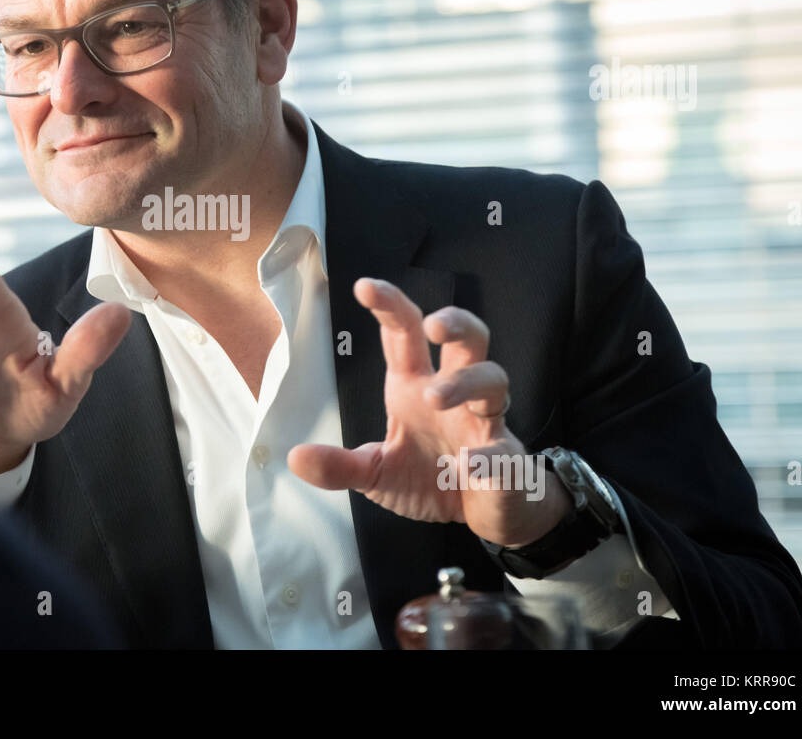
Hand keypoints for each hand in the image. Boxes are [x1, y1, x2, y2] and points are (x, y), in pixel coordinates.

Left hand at [288, 278, 569, 547]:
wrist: (481, 516)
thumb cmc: (430, 479)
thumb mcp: (377, 474)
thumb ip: (340, 466)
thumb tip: (295, 457)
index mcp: (415, 388)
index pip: (404, 336)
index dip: (390, 307)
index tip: (364, 286)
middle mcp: (455, 394)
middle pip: (467, 339)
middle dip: (454, 322)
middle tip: (433, 325)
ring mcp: (485, 423)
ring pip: (493, 378)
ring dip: (465, 382)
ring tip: (435, 396)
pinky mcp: (507, 460)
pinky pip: (502, 450)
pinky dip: (487, 456)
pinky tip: (469, 464)